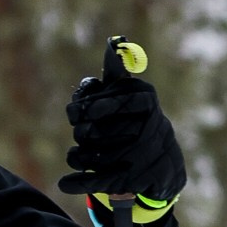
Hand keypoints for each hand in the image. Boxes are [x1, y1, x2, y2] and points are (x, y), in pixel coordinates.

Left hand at [58, 38, 186, 205]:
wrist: (162, 161)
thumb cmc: (137, 119)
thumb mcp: (130, 94)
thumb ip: (116, 73)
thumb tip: (114, 44)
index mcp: (143, 98)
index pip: (97, 102)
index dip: (82, 107)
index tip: (74, 111)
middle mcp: (145, 126)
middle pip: (89, 129)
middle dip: (80, 130)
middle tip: (80, 131)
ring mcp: (137, 154)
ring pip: (88, 154)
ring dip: (78, 154)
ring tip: (80, 152)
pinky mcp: (130, 179)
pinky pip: (95, 180)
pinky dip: (77, 182)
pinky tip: (64, 183)